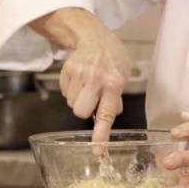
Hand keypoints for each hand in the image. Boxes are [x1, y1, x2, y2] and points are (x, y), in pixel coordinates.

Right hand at [29, 8, 131, 143]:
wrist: (95, 36)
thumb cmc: (113, 58)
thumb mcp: (123, 75)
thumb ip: (116, 98)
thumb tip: (112, 114)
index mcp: (114, 83)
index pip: (106, 114)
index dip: (101, 135)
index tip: (97, 151)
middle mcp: (96, 79)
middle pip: (80, 112)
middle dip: (84, 110)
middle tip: (92, 99)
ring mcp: (80, 74)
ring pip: (71, 103)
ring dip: (79, 98)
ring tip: (88, 84)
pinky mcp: (67, 71)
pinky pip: (65, 92)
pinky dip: (72, 89)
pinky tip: (80, 78)